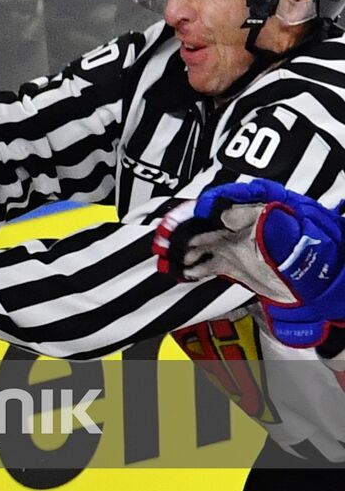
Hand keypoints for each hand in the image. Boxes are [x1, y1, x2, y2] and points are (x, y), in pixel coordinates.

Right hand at [153, 179, 344, 347]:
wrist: (326, 295)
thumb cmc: (322, 264)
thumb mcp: (310, 247)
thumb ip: (285, 233)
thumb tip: (261, 216)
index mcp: (272, 208)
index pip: (241, 195)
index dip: (218, 200)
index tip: (202, 209)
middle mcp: (249, 222)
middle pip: (212, 216)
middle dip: (186, 224)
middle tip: (165, 233)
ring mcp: (239, 243)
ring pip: (203, 239)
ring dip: (181, 246)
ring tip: (163, 256)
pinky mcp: (233, 263)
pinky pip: (207, 262)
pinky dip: (190, 267)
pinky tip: (176, 273)